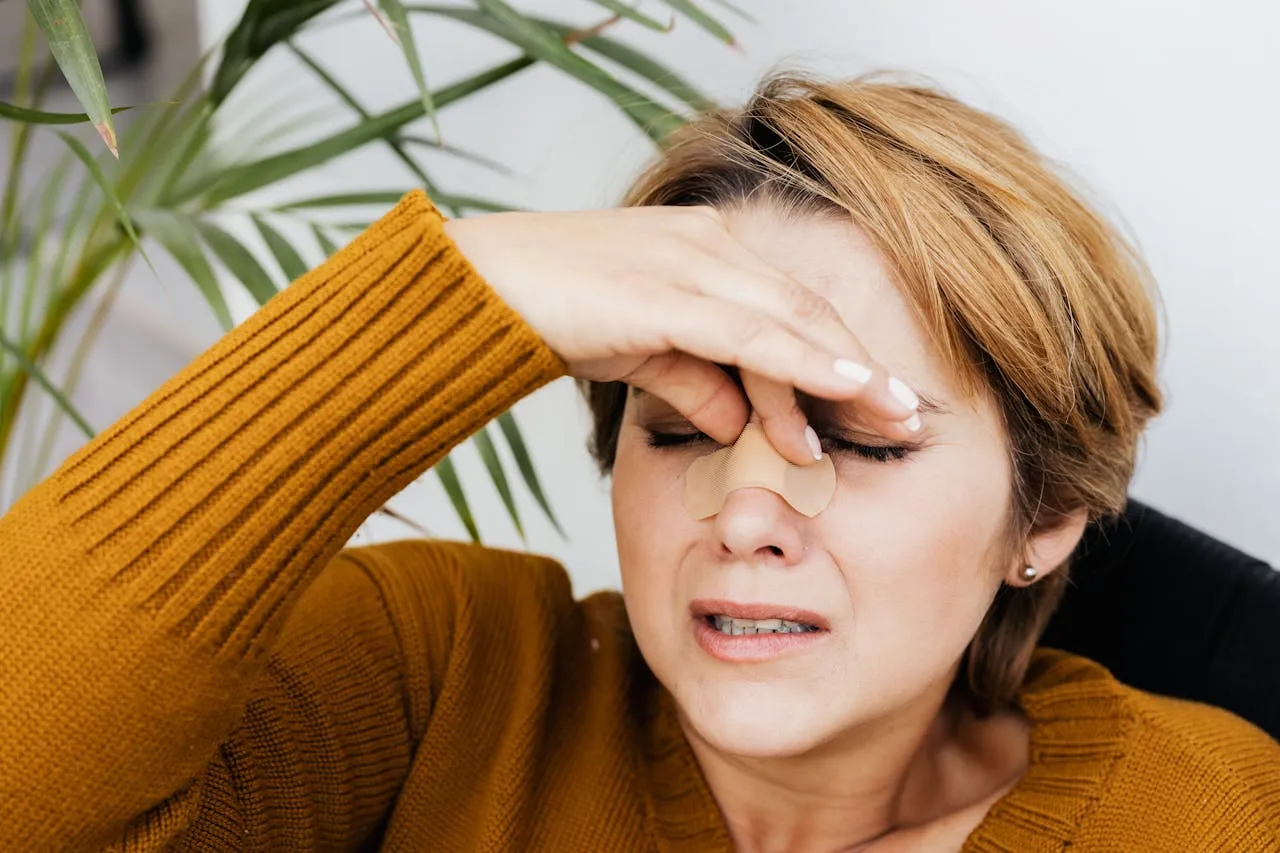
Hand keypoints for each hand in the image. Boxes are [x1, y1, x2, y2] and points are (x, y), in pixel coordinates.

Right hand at [444, 205, 920, 465]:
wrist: (477, 290)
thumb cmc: (553, 312)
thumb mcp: (640, 355)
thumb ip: (695, 384)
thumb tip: (740, 427)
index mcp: (705, 250)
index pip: (791, 308)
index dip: (841, 357)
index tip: (880, 405)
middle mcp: (709, 246)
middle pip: (809, 311)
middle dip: (863, 369)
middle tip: (911, 420)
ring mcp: (688, 262)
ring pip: (791, 320)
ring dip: (846, 374)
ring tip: (894, 419)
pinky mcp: (663, 291)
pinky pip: (750, 332)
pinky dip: (803, 363)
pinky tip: (843, 388)